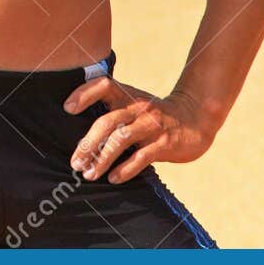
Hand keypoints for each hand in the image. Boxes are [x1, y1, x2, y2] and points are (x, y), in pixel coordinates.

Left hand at [63, 76, 216, 183]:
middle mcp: (138, 107)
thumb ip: (112, 113)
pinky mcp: (165, 143)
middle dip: (88, 144)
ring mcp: (152, 125)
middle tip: (75, 162)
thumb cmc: (155, 115)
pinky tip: (113, 178)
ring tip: (88, 174)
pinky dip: (125, 169)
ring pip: (121, 140)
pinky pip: (142, 156)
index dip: (84, 94)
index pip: (103, 85)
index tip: (67, 109)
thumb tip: (81, 137)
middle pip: (106, 122)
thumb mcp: (134, 105)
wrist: (196, 118)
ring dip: (102, 159)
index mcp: (127, 95)